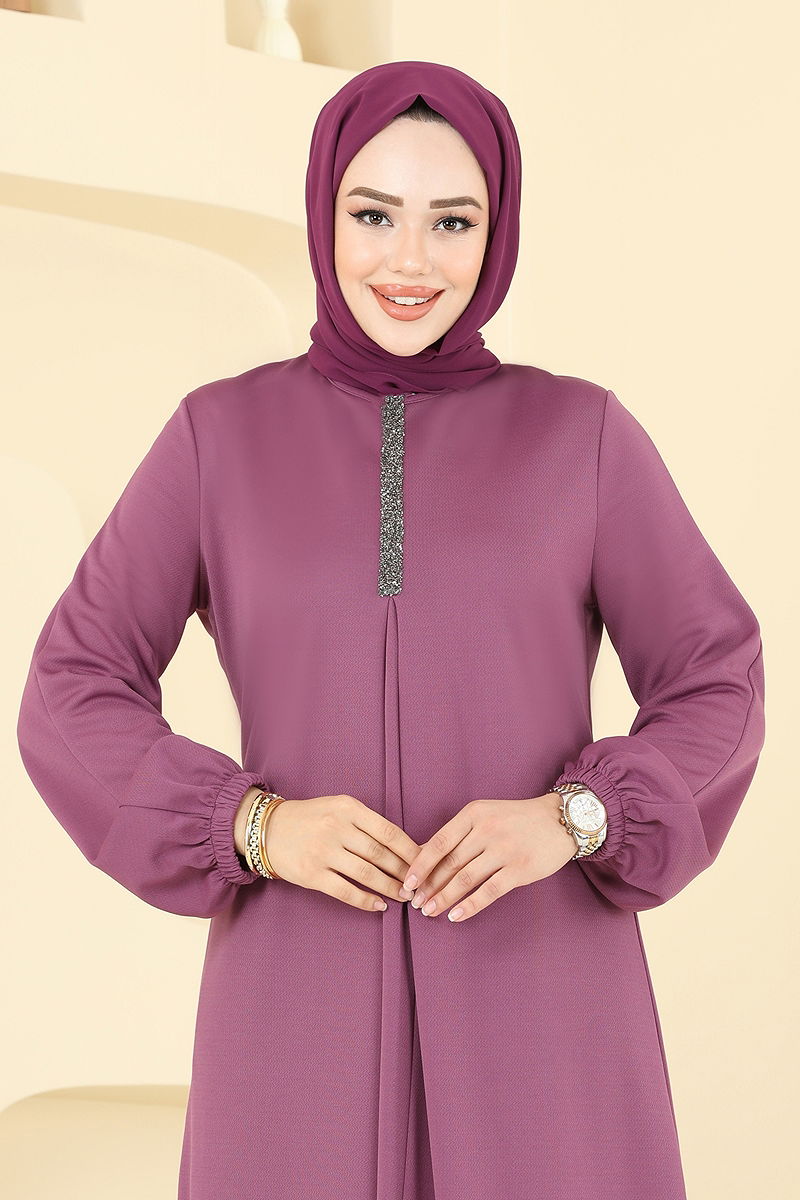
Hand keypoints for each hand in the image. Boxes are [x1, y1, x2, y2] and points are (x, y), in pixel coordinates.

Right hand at [254, 793, 423, 913]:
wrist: (268, 829)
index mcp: (348, 808)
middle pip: (380, 854)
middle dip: (404, 872)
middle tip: (419, 884)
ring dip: (389, 887)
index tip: (425, 863)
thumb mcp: (338, 807)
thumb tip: (402, 846)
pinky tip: (378, 906)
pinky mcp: (311, 874)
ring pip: (366, 874)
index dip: (410, 850)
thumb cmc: (310, 818)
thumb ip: (365, 822)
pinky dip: (365, 901)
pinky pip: (345, 891)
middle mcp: (336, 828)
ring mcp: (323, 852)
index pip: (388, 831)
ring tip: (404, 897)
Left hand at [400, 792, 576, 922]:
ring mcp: (504, 850)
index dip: (420, 865)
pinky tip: (455, 916)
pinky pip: (489, 891)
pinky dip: (469, 906)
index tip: (407, 882)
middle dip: (429, 886)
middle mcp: (487, 830)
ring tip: (429, 911)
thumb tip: (424, 855)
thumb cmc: (516, 819)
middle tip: (415, 902)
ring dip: (443, 898)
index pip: (439, 842)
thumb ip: (459, 833)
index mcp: (474, 814)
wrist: (559, 820)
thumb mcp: (485, 814)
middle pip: (449, 863)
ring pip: (465, 879)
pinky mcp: (520, 869)